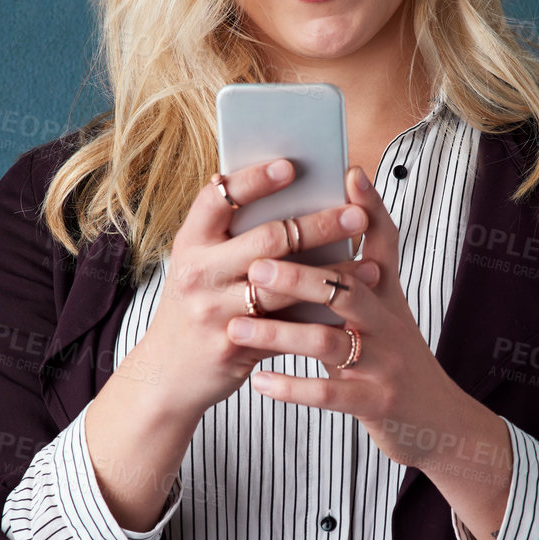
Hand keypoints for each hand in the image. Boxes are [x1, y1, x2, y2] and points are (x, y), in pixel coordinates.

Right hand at [134, 157, 368, 420]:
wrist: (166, 374)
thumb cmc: (194, 306)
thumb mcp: (199, 264)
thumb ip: (230, 234)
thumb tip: (287, 191)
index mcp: (189, 243)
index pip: (219, 198)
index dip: (254, 179)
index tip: (291, 165)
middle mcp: (199, 273)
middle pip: (268, 240)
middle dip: (319, 225)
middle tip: (357, 214)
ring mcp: (215, 312)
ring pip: (287, 287)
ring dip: (334, 275)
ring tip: (372, 264)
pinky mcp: (236, 347)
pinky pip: (289, 329)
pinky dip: (324, 317)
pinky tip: (355, 308)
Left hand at [226, 166, 471, 470]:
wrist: (438, 422)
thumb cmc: (393, 361)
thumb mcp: (381, 315)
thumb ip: (348, 282)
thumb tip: (304, 239)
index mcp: (388, 296)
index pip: (384, 243)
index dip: (370, 208)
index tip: (348, 175)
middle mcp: (390, 323)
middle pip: (348, 289)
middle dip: (300, 277)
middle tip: (257, 268)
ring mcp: (386, 364)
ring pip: (331, 342)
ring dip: (281, 333)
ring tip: (239, 327)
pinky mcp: (379, 403)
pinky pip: (331, 394)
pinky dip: (293, 388)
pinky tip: (261, 382)